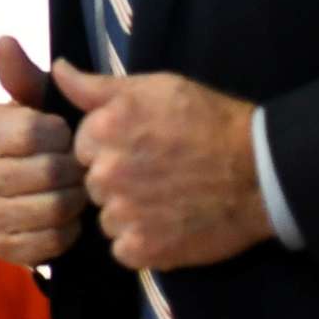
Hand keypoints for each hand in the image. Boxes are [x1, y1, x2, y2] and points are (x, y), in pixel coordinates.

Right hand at [0, 36, 88, 267]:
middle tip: (81, 166)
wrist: (45, 191)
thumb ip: (23, 75)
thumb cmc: (45, 138)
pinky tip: (68, 217)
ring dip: (75, 200)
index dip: (62, 133)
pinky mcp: (0, 247)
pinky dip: (69, 231)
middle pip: (46, 173)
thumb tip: (4, 40)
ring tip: (78, 189)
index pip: (34, 132)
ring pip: (51, 209)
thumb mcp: (37, 103)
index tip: (66, 133)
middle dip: (74, 169)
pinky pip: (49, 243)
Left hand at [53, 59, 272, 270]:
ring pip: (105, 217)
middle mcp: (106, 173)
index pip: (81, 148)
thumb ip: (96, 86)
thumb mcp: (153, 88)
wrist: (260, 171)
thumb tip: (58, 69)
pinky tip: (168, 225)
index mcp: (102, 130)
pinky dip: (142, 242)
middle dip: (116, 180)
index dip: (109, 149)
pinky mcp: (143, 249)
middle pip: (91, 183)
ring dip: (127, 213)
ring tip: (165, 200)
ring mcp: (124, 213)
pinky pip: (123, 249)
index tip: (140, 148)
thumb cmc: (209, 121)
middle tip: (156, 175)